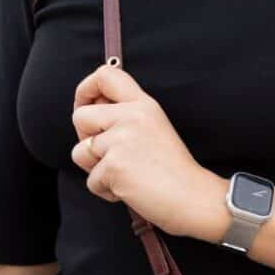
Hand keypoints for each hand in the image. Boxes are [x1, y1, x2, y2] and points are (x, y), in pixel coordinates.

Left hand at [69, 64, 218, 238]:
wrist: (194, 198)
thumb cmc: (174, 171)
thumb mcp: (154, 128)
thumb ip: (125, 116)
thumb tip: (87, 112)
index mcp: (144, 104)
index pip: (105, 76)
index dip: (85, 89)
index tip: (85, 105)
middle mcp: (132, 115)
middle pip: (80, 116)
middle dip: (85, 139)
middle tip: (108, 155)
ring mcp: (122, 139)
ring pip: (80, 152)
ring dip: (96, 170)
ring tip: (124, 175)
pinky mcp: (114, 165)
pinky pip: (90, 180)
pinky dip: (106, 191)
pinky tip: (130, 189)